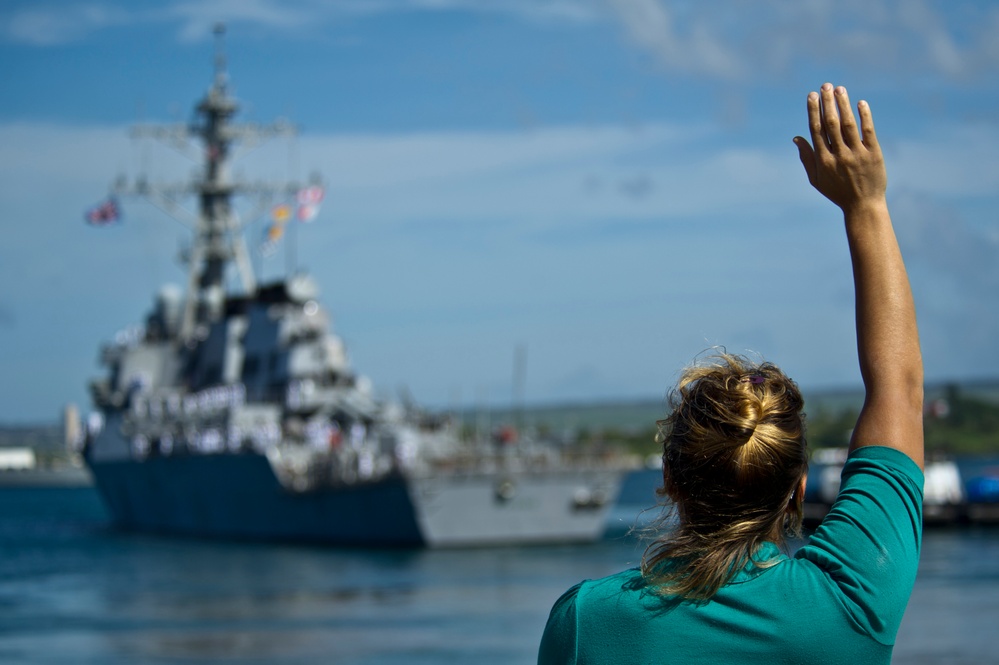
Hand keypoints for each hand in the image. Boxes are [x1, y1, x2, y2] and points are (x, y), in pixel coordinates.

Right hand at [793, 83, 886, 212]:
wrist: (863, 205)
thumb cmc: (837, 192)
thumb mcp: (817, 179)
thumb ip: (807, 158)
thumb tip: (797, 138)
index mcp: (823, 161)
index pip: (817, 130)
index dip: (813, 111)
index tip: (811, 95)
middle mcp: (839, 156)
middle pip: (831, 124)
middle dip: (827, 103)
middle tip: (825, 85)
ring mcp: (857, 154)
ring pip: (848, 125)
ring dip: (843, 105)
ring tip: (840, 89)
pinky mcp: (873, 154)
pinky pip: (868, 131)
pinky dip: (864, 116)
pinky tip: (860, 102)